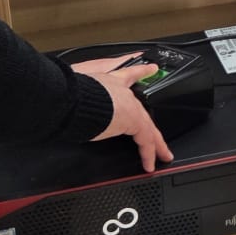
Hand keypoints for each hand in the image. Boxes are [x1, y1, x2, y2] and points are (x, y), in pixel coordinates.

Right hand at [71, 56, 174, 172]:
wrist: (77, 98)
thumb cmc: (73, 94)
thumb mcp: (80, 91)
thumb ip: (83, 101)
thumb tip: (75, 112)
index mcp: (110, 82)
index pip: (129, 75)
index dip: (140, 72)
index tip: (151, 69)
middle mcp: (123, 92)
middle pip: (142, 110)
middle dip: (151, 125)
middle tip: (160, 137)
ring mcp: (131, 106)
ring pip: (149, 127)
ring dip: (156, 145)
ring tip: (162, 156)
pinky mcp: (135, 120)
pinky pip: (146, 141)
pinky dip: (148, 154)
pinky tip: (149, 164)